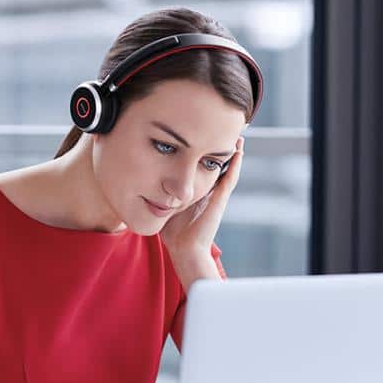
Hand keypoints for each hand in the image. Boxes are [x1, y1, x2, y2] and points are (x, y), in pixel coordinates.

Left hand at [159, 136, 243, 278]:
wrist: (185, 249)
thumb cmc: (174, 234)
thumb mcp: (165, 208)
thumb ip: (160, 197)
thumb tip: (143, 185)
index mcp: (198, 194)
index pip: (203, 171)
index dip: (205, 156)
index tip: (203, 139)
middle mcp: (209, 193)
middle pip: (217, 168)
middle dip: (220, 151)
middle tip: (224, 133)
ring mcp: (217, 196)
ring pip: (228, 170)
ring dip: (233, 154)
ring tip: (238, 136)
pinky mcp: (220, 200)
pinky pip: (230, 178)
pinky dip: (235, 165)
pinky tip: (239, 151)